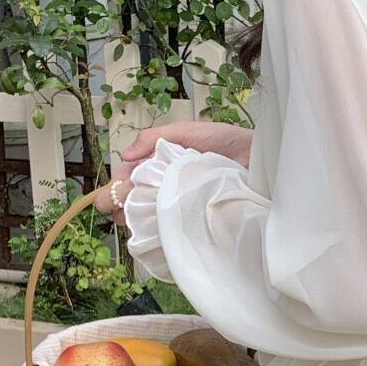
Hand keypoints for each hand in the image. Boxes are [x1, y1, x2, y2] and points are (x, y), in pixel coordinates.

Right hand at [94, 121, 253, 225]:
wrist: (260, 158)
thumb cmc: (226, 141)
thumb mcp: (188, 131)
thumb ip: (156, 138)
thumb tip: (124, 155)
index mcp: (164, 162)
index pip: (132, 176)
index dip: (118, 187)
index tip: (107, 199)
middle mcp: (170, 183)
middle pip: (138, 197)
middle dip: (123, 206)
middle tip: (114, 215)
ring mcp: (182, 200)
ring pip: (152, 213)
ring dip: (139, 219)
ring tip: (131, 225)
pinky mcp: (196, 214)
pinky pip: (174, 224)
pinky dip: (162, 229)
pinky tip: (154, 234)